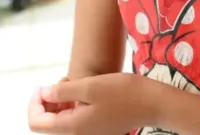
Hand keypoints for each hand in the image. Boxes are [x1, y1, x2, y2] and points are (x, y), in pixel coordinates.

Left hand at [28, 73, 151, 134]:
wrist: (154, 104)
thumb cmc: (124, 93)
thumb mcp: (90, 86)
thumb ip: (63, 91)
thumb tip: (44, 93)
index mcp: (72, 127)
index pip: (37, 122)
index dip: (35, 103)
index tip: (44, 85)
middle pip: (49, 123)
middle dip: (49, 101)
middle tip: (63, 80)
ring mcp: (90, 133)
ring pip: (63, 121)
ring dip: (63, 102)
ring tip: (75, 82)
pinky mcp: (101, 129)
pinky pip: (78, 120)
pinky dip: (75, 106)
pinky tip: (88, 92)